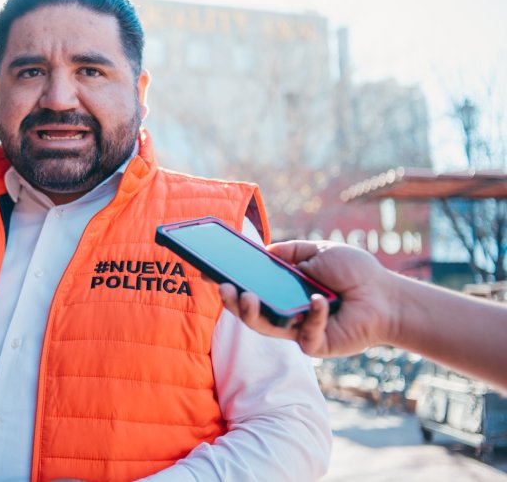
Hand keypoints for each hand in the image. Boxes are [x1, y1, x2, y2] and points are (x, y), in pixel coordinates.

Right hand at [219, 241, 396, 356]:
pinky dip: (312, 315)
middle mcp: (285, 311)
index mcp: (283, 289)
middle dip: (233, 301)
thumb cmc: (356, 273)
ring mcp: (297, 329)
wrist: (387, 297)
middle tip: (223, 287)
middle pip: (250, 311)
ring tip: (248, 296)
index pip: (248, 286)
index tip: (206, 271)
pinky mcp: (315, 344)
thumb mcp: (319, 250)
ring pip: (266, 327)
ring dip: (253, 313)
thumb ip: (292, 251)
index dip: (227, 281)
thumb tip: (264, 250)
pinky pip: (305, 334)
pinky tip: (319, 300)